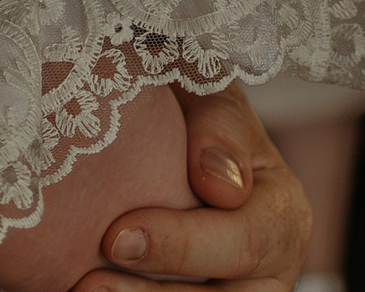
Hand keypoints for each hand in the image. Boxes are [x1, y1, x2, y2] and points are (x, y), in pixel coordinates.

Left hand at [73, 86, 309, 289]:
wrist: (168, 126)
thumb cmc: (189, 105)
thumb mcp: (208, 93)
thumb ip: (218, 123)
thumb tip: (221, 185)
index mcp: (282, 210)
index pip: (242, 244)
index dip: (180, 246)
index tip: (116, 237)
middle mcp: (271, 264)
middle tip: (88, 285)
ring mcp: (237, 289)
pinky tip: (83, 287)